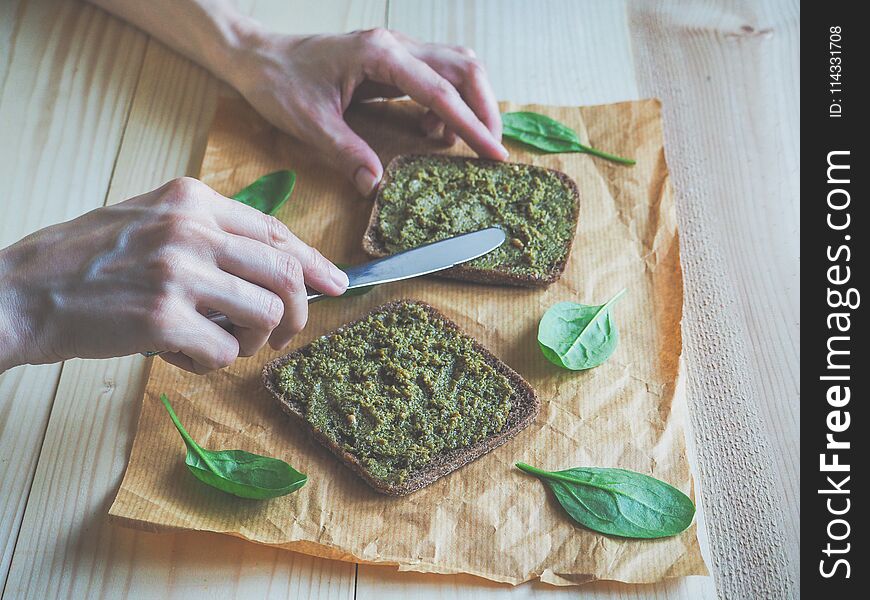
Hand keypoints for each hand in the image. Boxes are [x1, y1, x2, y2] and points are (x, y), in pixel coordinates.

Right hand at [0, 177, 347, 373]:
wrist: (17, 291)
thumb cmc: (86, 261)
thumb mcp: (150, 220)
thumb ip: (209, 232)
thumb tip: (274, 263)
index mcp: (191, 199)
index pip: (276, 232)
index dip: (315, 262)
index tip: (336, 284)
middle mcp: (190, 228)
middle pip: (285, 273)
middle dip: (297, 312)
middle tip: (284, 334)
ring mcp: (177, 272)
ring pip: (265, 314)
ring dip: (254, 342)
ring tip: (222, 344)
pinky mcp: (161, 318)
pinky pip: (224, 352)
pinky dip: (211, 363)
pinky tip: (180, 353)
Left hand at [229, 28, 506, 195]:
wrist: (256, 57)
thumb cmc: (278, 82)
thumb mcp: (309, 122)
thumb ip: (346, 151)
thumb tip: (375, 184)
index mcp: (379, 56)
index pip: (440, 91)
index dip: (471, 124)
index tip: (493, 153)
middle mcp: (395, 46)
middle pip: (463, 68)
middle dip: (483, 108)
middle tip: (489, 150)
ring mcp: (395, 52)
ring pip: (455, 69)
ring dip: (469, 104)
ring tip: (460, 144)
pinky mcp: (391, 64)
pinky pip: (435, 79)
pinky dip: (446, 106)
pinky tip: (431, 132)